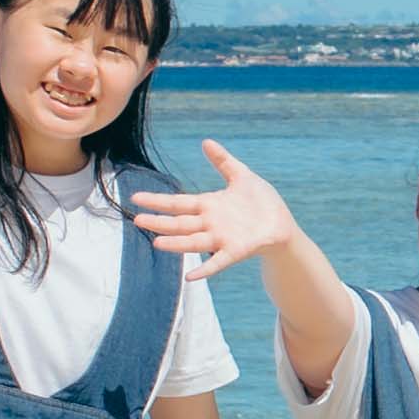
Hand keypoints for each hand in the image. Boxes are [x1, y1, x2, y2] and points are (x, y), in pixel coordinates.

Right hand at [130, 140, 297, 270]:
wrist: (282, 225)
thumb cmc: (261, 202)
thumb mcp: (241, 176)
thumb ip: (223, 161)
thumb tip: (206, 142)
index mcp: (209, 205)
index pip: (178, 203)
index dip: (158, 200)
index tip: (136, 198)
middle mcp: (210, 224)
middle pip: (180, 223)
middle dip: (159, 222)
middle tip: (137, 220)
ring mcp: (221, 239)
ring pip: (193, 242)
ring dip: (176, 244)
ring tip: (157, 243)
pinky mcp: (236, 251)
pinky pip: (218, 262)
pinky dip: (205, 269)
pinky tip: (191, 276)